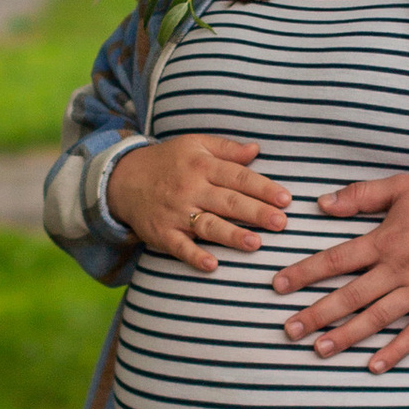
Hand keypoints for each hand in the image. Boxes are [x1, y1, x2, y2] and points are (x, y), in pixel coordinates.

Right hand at [107, 133, 288, 274]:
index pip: (238, 177)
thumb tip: (256, 149)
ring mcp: (176, 213)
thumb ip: (226, 148)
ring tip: (255, 244)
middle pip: (228, 201)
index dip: (263, 188)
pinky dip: (194, 256)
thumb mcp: (194, 145)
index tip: (285, 199)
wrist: (122, 179)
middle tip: (281, 223)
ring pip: (208, 225)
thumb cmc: (167, 161)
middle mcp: (190, 189)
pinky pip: (179, 247)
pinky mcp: (161, 233)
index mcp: (202, 166)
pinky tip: (212, 264)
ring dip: (232, 235)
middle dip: (256, 212)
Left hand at [273, 172, 408, 367]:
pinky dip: (394, 351)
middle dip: (316, 314)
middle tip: (288, 330)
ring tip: (320, 350)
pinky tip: (373, 365)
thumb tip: (322, 203)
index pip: (334, 260)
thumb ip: (361, 194)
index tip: (277, 286)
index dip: (303, 273)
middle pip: (349, 296)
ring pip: (376, 319)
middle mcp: (398, 269)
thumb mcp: (401, 186)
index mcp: (384, 241)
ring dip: (346, 336)